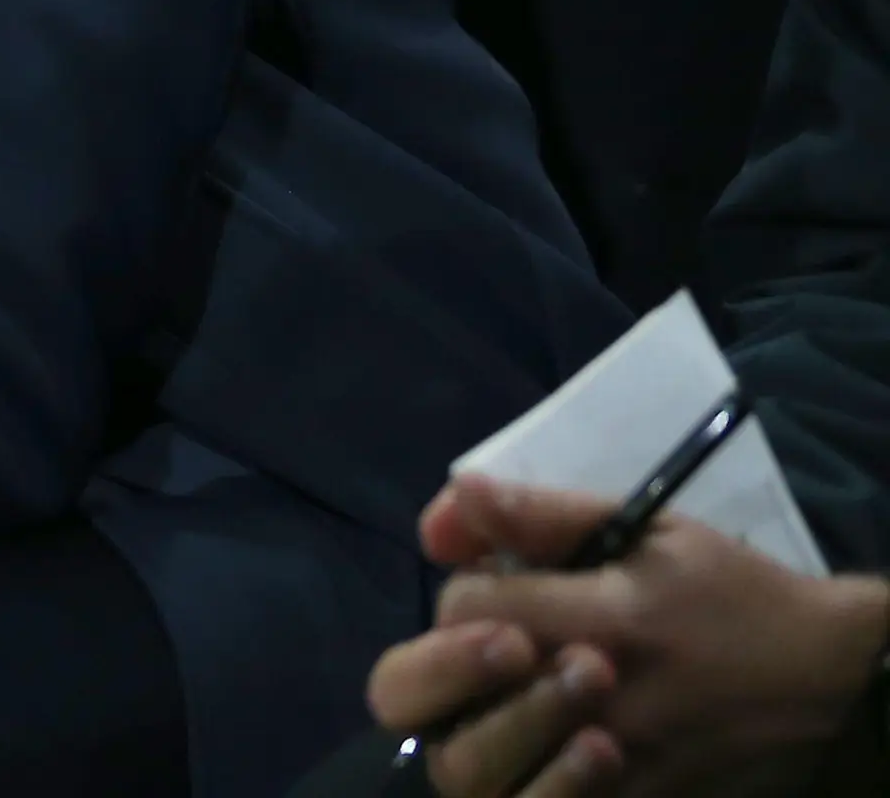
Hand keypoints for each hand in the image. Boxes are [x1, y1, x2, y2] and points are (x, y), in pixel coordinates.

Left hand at [364, 474, 889, 796]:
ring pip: (481, 773)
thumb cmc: (729, 591)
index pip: (467, 609)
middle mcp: (599, 699)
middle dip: (446, 665)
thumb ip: (539, 513)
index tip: (495, 577)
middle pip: (456, 700)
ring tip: (508, 693)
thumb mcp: (646, 528)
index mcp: (602, 619)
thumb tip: (452, 498)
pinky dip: (523, 778)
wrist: (823, 676)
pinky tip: (538, 742)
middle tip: (492, 643)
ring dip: (476, 725)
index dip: (464, 588)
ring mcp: (613, 762)